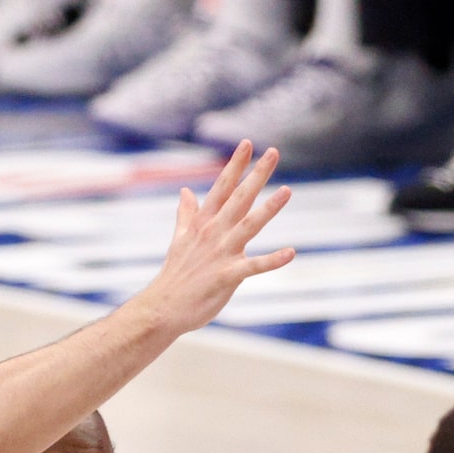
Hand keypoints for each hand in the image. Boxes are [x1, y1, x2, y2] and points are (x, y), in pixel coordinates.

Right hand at [132, 141, 295, 333]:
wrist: (162, 309)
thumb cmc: (175, 276)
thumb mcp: (180, 239)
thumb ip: (186, 214)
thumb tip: (185, 191)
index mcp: (203, 223)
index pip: (222, 188)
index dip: (235, 165)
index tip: (248, 144)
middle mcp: (213, 233)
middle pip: (238, 198)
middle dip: (256, 175)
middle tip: (273, 152)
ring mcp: (220, 254)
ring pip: (249, 225)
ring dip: (269, 209)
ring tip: (287, 191)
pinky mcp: (227, 276)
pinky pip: (254, 267)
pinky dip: (272, 260)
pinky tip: (291, 252)